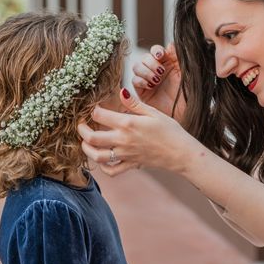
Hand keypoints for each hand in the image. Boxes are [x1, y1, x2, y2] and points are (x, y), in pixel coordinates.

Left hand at [78, 88, 195, 176]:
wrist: (181, 153)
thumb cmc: (171, 131)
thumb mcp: (154, 113)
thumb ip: (135, 104)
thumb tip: (121, 92)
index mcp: (128, 123)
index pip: (100, 115)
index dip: (93, 110)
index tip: (94, 108)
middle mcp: (123, 140)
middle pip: (92, 137)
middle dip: (82, 130)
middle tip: (81, 125)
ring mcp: (126, 155)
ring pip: (97, 156)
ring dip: (87, 150)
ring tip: (86, 143)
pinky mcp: (131, 165)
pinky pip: (112, 171)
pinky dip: (104, 167)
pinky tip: (103, 160)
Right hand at [131, 43, 184, 122]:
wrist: (184, 116)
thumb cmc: (189, 97)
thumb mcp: (188, 75)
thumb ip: (179, 59)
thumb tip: (170, 44)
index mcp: (169, 64)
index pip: (157, 51)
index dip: (157, 51)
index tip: (161, 56)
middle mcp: (157, 70)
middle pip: (145, 57)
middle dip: (151, 62)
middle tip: (160, 72)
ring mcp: (149, 80)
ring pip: (137, 66)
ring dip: (145, 71)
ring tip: (156, 80)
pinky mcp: (142, 91)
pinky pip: (134, 80)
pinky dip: (141, 80)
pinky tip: (150, 86)